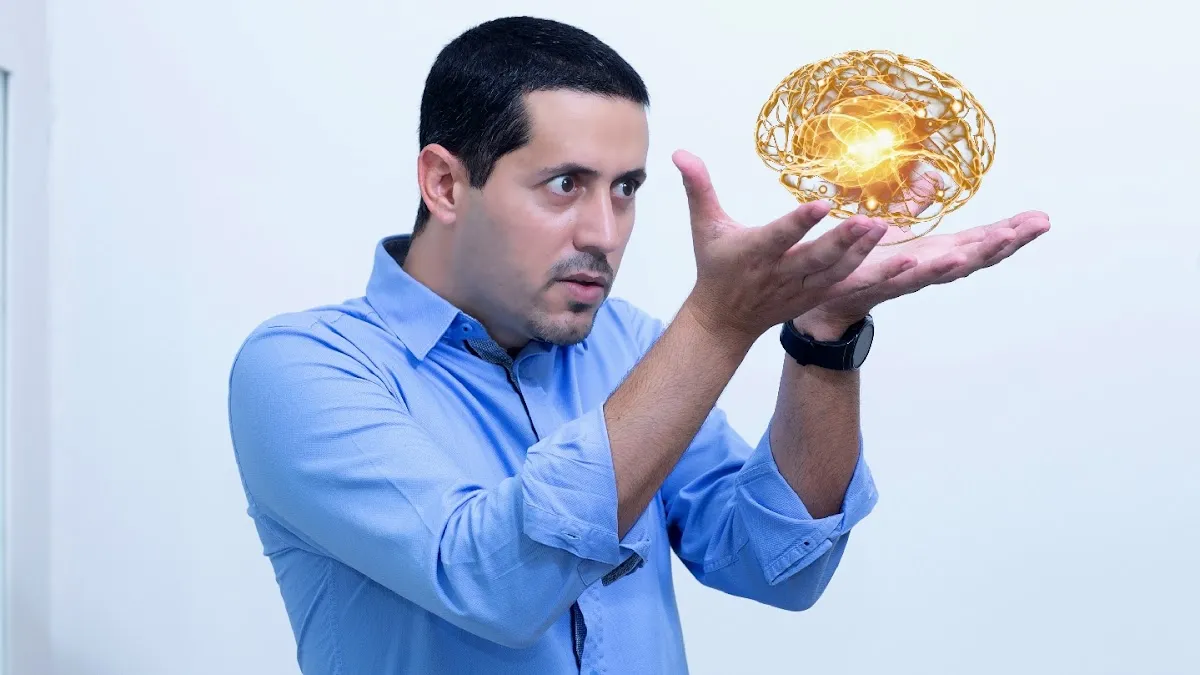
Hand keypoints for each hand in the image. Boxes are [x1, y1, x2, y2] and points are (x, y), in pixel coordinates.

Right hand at [672, 150, 912, 345]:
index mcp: (754, 253)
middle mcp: (780, 273)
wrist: (725, 321)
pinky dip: (876, 275)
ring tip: (885, 231)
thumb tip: (681, 152)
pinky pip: (849, 284)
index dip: (799, 223)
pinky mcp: (818, 296)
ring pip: (837, 272)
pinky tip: (905, 262)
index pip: (779, 236)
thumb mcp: (705, 226)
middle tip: (870, 222)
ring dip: (863, 254)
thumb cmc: (716, 267)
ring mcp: (801, 288)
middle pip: (815, 258)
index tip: (820, 205)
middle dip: (841, 242)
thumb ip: (698, 187)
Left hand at [795, 172, 1051, 336]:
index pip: (981, 241)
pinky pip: (898, 279)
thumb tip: (932, 176)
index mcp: (935, 253)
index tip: (1040, 219)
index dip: (1010, 231)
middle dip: (1005, 242)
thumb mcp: (894, 226)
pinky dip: (916, 271)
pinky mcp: (875, 286)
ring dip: (972, 256)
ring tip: (999, 241)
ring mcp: (905, 280)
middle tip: (1035, 227)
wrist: (826, 295)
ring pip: (944, 272)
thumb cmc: (863, 259)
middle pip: (975, 258)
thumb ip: (915, 204)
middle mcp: (927, 269)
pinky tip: (932, 261)